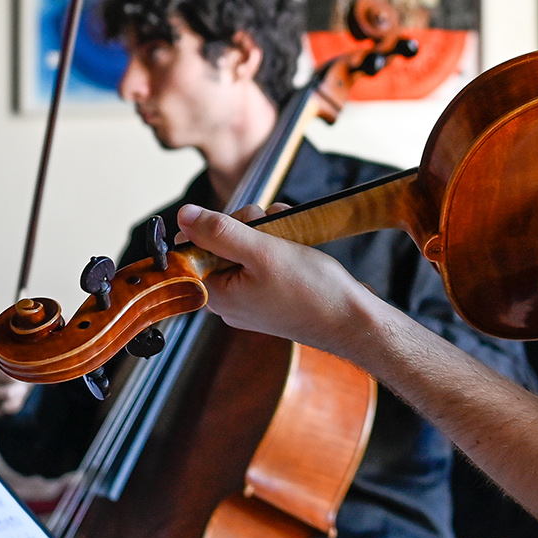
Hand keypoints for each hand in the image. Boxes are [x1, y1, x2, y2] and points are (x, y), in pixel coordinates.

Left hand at [175, 203, 380, 355]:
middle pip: (220, 248)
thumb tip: (184, 215)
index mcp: (218, 296)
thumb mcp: (262, 251)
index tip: (241, 222)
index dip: (212, 227)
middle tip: (269, 224)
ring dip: (265, 231)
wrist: (353, 321)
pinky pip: (265, 263)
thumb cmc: (312, 291)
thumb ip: (220, 232)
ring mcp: (253, 300)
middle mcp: (231, 301)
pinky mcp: (274, 297)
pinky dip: (279, 245)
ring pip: (245, 251)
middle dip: (245, 226)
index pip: (192, 252)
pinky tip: (296, 240)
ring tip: (289, 230)